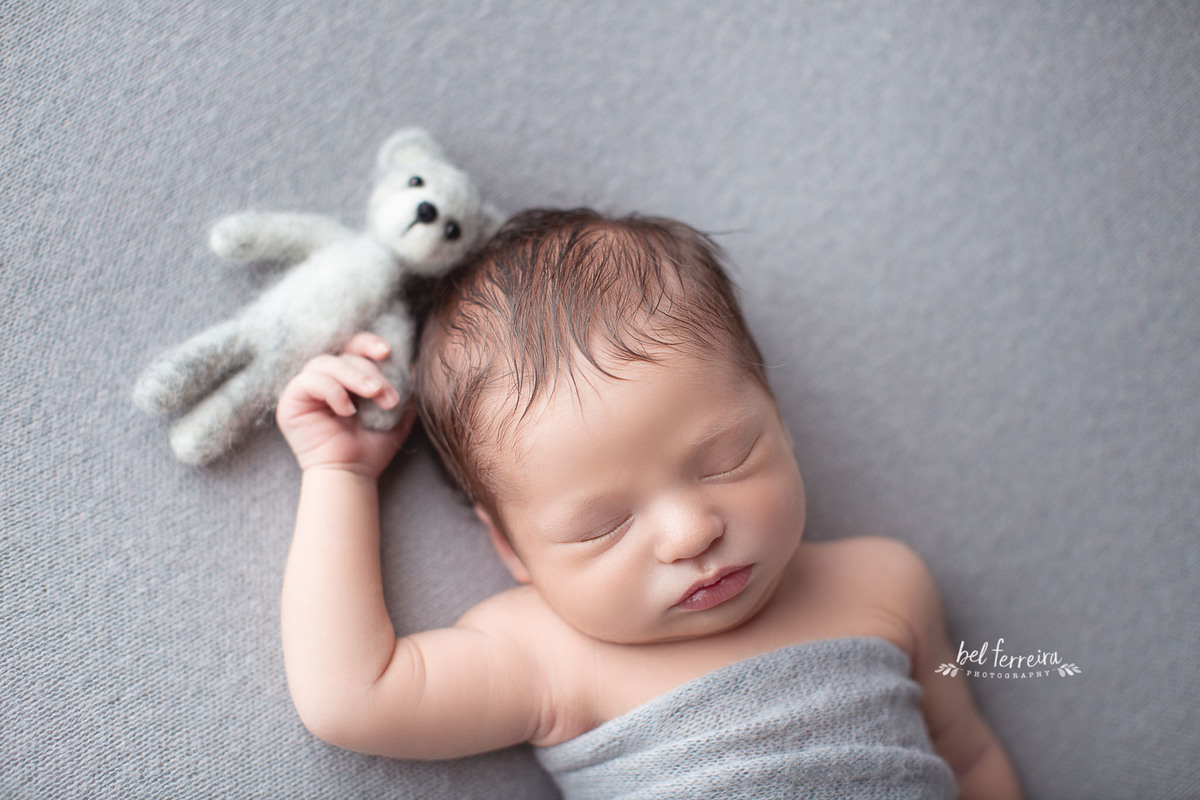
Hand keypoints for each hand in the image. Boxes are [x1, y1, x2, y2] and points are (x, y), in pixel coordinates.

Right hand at [277, 333, 416, 476]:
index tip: (387, 352)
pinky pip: (308, 381)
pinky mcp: (290, 403)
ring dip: (354, 377)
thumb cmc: (371, 447)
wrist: (353, 474)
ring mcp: (304, 390)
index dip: (367, 343)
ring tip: (375, 396)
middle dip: (371, 372)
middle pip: (343, 355)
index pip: (352, 347)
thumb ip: (403, 388)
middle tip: (389, 397)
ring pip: (325, 363)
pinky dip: (332, 391)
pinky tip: (348, 411)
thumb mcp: (396, 414)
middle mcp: (322, 379)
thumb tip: (412, 364)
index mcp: (344, 378)